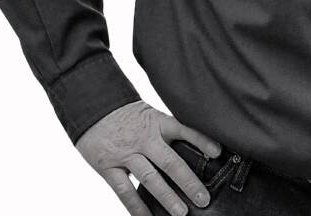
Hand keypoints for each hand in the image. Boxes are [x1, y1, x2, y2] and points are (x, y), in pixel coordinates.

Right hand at [76, 99, 223, 215]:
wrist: (91, 105)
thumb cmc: (126, 116)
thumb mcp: (149, 116)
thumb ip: (166, 132)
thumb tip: (191, 152)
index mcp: (157, 122)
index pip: (184, 129)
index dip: (202, 140)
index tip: (218, 153)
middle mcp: (144, 138)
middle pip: (170, 161)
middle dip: (188, 181)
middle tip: (203, 199)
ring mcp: (126, 153)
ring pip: (150, 178)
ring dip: (167, 197)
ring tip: (181, 213)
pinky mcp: (108, 165)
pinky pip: (124, 190)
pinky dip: (136, 207)